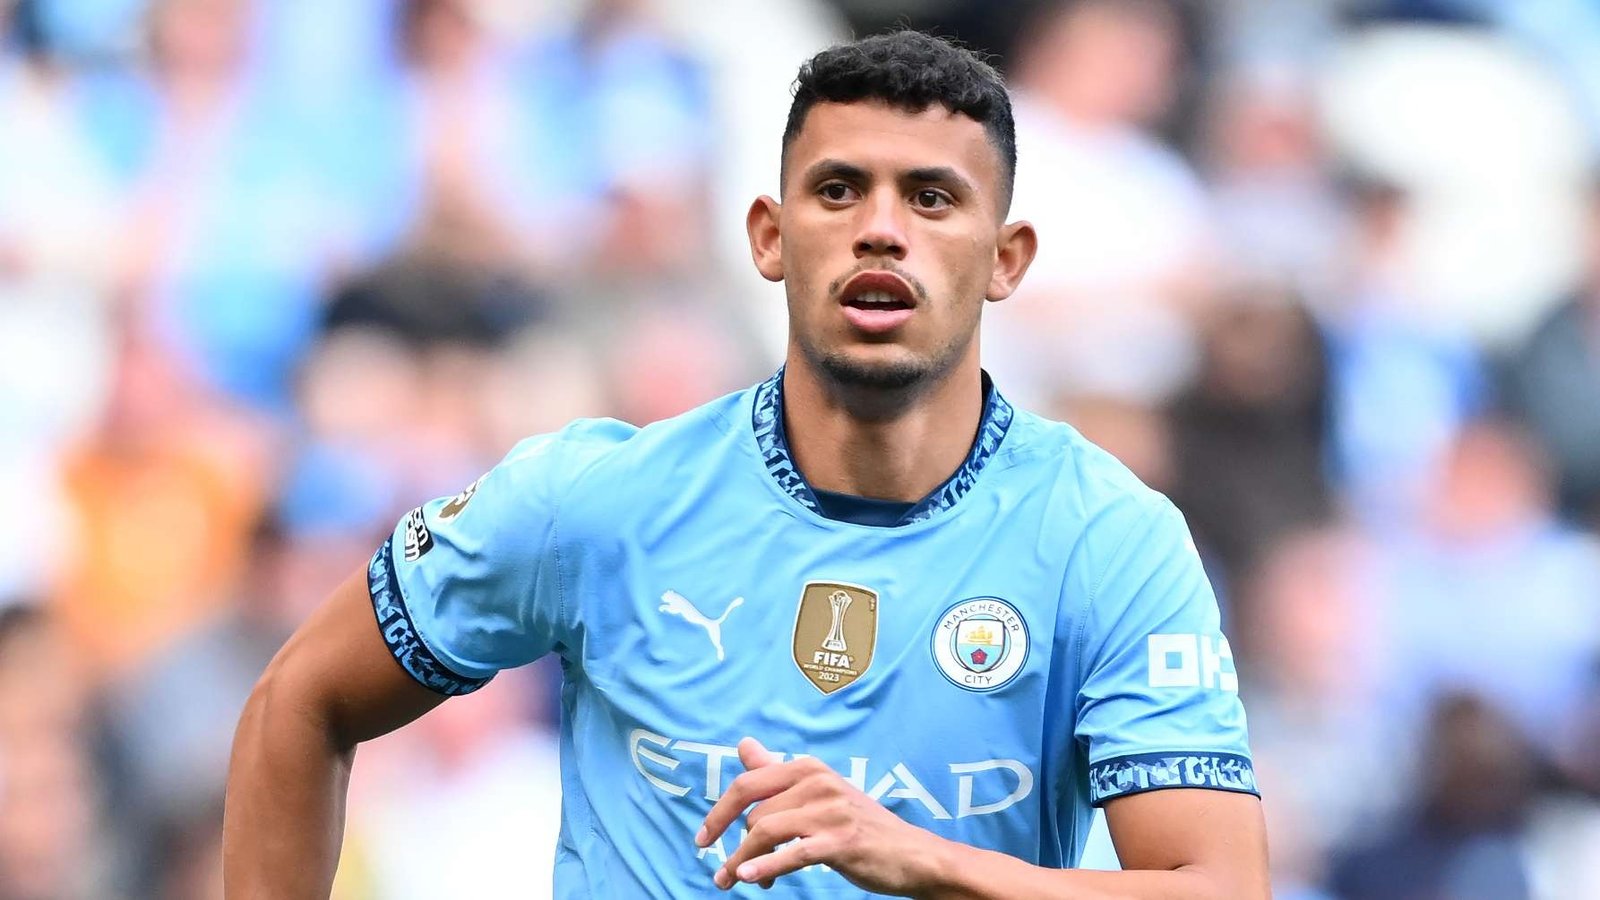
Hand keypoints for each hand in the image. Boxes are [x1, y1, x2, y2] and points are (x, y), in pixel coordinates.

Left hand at [696, 737, 944, 893]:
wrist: (912, 855)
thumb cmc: (859, 826)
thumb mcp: (818, 792)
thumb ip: (776, 772)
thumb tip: (743, 744)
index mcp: (809, 768)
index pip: (748, 783)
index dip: (718, 812)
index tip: (703, 839)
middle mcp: (818, 782)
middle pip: (754, 813)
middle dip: (733, 846)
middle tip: (724, 874)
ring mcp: (831, 811)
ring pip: (766, 832)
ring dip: (744, 862)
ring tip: (738, 882)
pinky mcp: (841, 841)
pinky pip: (792, 852)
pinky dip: (766, 865)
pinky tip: (751, 878)